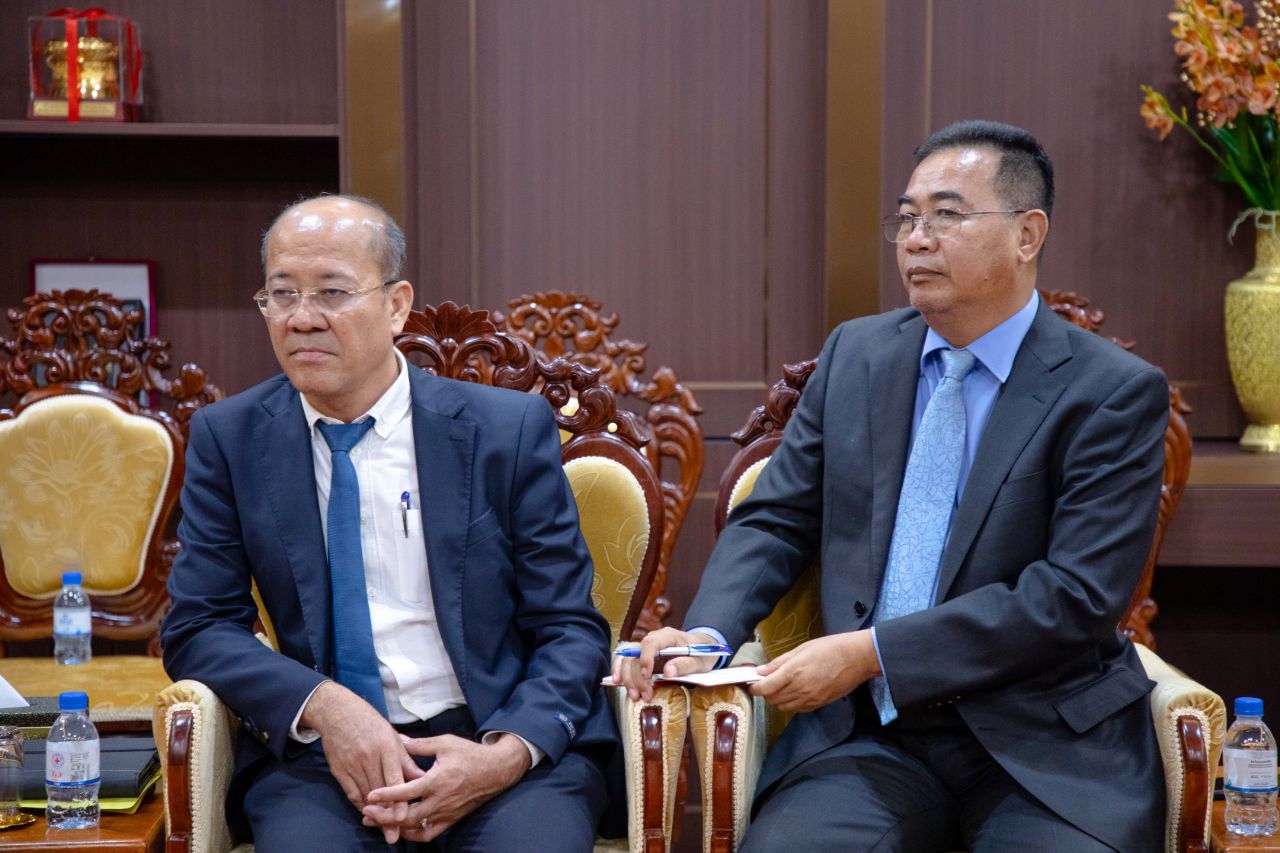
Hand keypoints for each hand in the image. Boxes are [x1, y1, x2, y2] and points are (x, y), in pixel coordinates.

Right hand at [299, 682, 422, 841]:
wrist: (338, 712)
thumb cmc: (370, 722)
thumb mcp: (392, 736)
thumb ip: (405, 759)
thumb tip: (421, 777)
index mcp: (385, 747)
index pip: (393, 777)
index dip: (398, 798)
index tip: (403, 816)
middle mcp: (368, 757)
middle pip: (380, 792)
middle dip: (387, 815)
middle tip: (394, 834)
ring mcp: (352, 765)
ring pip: (365, 795)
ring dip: (375, 814)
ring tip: (384, 830)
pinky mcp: (340, 770)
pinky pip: (351, 792)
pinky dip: (360, 804)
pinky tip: (368, 814)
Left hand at [361, 732, 530, 842]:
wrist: (497, 770)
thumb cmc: (470, 755)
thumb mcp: (445, 743)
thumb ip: (419, 744)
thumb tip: (396, 739)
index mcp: (437, 780)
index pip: (407, 792)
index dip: (386, 794)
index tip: (369, 795)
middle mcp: (441, 800)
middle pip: (407, 816)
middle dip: (384, 817)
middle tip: (367, 812)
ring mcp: (446, 813)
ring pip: (416, 829)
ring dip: (395, 827)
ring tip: (378, 822)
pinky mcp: (451, 819)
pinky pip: (428, 834)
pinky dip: (413, 834)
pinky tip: (402, 828)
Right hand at [611, 627, 719, 701]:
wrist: (702, 648)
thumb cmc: (702, 653)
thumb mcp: (700, 661)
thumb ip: (684, 665)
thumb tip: (667, 672)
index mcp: (668, 636)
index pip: (650, 643)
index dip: (645, 659)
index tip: (646, 676)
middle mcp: (654, 640)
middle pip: (636, 654)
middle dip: (636, 676)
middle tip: (644, 695)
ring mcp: (647, 648)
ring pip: (628, 659)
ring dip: (628, 678)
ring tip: (634, 696)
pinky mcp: (643, 657)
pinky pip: (627, 661)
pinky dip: (621, 671)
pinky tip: (617, 682)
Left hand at [750, 631, 880, 712]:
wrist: (857, 659)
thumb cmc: (830, 648)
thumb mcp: (801, 649)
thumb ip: (779, 662)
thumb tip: (760, 671)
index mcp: (793, 672)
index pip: (765, 688)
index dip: (755, 687)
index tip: (753, 683)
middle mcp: (800, 689)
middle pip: (772, 699)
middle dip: (766, 692)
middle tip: (767, 682)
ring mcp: (810, 699)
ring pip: (783, 707)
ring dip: (777, 699)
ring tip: (781, 686)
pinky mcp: (818, 704)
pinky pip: (797, 709)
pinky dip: (790, 703)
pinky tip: (794, 691)